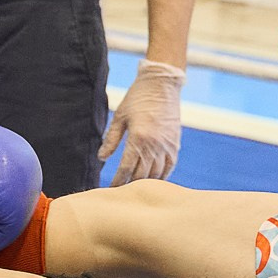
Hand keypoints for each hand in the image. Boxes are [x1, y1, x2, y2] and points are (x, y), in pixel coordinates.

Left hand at [100, 59, 183, 182]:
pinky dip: (162, 176)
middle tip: (121, 193)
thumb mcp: (120, 117)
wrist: (162, 84)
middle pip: (141, 175)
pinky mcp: (175, 144)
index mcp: (138, 138)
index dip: (118, 181)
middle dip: (130, 185)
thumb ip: (111, 139)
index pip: (126, 168)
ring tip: (135, 189)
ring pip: (156, 173)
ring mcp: (167, 146)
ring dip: (145, 183)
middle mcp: (154, 145)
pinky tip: (154, 180)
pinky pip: (170, 166)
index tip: (111, 189)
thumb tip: (101, 158)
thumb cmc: (137, 98)